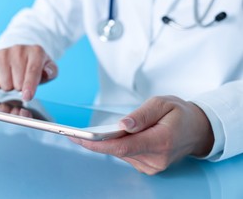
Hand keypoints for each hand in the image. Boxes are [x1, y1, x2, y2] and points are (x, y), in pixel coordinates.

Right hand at [0, 45, 57, 100]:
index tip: (27, 96)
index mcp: (36, 52)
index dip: (29, 86)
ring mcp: (3, 52)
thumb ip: (51, 72)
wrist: (21, 54)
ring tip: (13, 78)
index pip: (32, 71)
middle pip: (17, 82)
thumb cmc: (36, 65)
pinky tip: (2, 76)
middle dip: (20, 87)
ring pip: (4, 84)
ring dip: (9, 86)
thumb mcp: (49, 69)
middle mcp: (19, 49)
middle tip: (22, 81)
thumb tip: (47, 72)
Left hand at [70, 96, 214, 174]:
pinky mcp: (147, 166)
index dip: (97, 144)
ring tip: (86, 133)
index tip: (78, 138)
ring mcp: (151, 166)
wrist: (197, 130)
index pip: (122, 147)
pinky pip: (125, 154)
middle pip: (117, 151)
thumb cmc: (180, 114)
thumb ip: (142, 115)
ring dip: (105, 142)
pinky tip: (108, 136)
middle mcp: (155, 159)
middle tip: (72, 133)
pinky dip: (115, 145)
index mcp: (161, 142)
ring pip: (120, 153)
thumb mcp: (163, 104)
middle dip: (94, 142)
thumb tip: (123, 124)